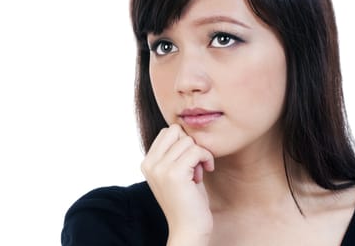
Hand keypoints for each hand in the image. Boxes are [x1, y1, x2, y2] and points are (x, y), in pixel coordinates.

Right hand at [141, 124, 214, 242]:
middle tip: (195, 164)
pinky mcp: (174, 174)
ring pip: (188, 140)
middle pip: (176, 131)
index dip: (183, 142)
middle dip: (191, 144)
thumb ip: (173, 152)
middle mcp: (150, 163)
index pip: (167, 132)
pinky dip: (207, 158)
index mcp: (147, 162)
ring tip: (199, 171)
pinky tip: (207, 171)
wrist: (188, 229)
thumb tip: (184, 127)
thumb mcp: (175, 173)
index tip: (189, 161)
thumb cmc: (187, 200)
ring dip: (200, 153)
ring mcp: (160, 168)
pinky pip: (197, 150)